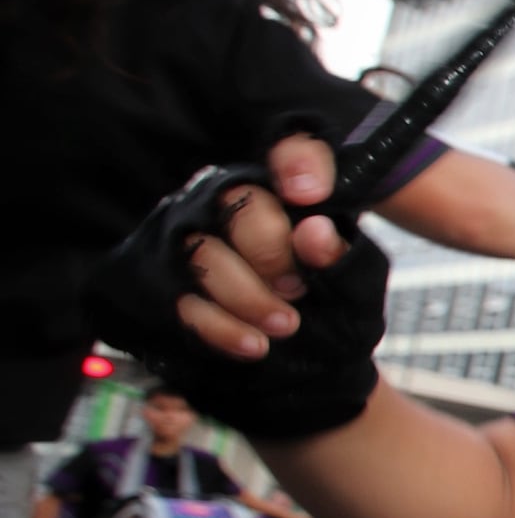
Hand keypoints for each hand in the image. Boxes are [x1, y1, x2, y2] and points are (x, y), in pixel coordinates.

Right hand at [171, 133, 348, 357]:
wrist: (300, 363)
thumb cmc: (328, 308)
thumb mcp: (352, 284)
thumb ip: (339, 254)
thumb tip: (312, 231)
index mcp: (281, 190)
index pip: (292, 154)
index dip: (300, 165)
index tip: (309, 195)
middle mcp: (225, 201)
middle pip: (235, 204)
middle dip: (269, 252)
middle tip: (297, 291)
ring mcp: (184, 238)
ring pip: (203, 254)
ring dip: (247, 297)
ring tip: (285, 326)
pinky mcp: (160, 282)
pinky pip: (181, 300)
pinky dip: (220, 327)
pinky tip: (253, 345)